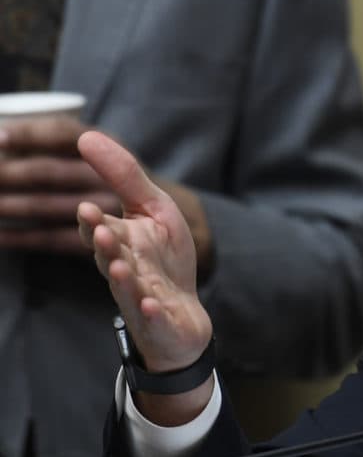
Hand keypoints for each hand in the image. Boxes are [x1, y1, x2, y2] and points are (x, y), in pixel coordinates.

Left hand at [0, 116, 118, 253]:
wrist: (169, 233)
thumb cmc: (131, 191)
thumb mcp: (123, 158)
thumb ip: (85, 150)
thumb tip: (12, 138)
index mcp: (115, 149)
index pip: (64, 134)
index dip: (30, 134)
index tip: (0, 137)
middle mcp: (109, 180)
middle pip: (49, 171)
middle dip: (9, 170)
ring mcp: (104, 214)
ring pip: (45, 205)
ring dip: (8, 203)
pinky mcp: (94, 246)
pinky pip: (51, 239)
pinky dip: (20, 237)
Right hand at [77, 131, 212, 422]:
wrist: (182, 315)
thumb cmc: (164, 259)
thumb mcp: (154, 210)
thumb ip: (125, 177)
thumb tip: (87, 136)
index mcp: (119, 242)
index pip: (99, 231)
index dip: (94, 222)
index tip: (88, 209)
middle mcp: (123, 271)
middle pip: (109, 258)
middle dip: (104, 247)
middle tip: (101, 234)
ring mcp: (139, 298)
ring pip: (126, 288)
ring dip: (123, 279)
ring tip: (121, 267)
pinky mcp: (157, 320)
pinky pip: (152, 317)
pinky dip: (151, 311)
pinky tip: (153, 306)